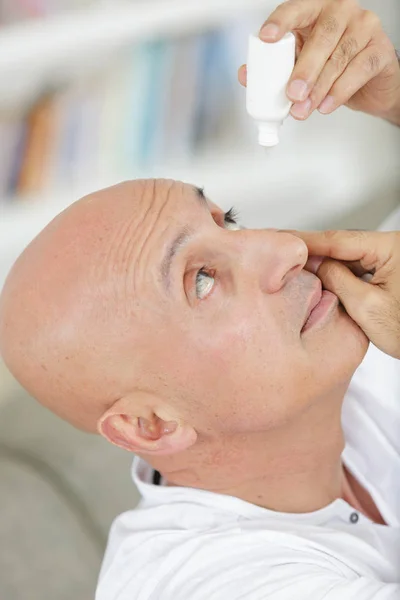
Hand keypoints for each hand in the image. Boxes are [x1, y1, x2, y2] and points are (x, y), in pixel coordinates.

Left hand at [238, 0, 399, 123]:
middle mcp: (342, 12)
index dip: (282, 22)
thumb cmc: (332, 69)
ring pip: (339, 58)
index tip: (267, 38)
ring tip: (303, 109)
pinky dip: (339, 92)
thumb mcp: (300, 65)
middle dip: (304, 69)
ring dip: (318, 89)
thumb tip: (246, 75)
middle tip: (291, 94)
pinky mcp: (381, 50)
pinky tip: (326, 106)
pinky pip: (358, 70)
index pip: (297, 9)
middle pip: (322, 36)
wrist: (370, 85)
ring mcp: (365, 28)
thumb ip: (275, 68)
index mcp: (316, 10)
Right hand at [292, 230, 399, 358]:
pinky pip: (360, 267)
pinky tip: (324, 279)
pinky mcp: (393, 271)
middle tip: (285, 258)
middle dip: (315, 253)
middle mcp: (396, 247)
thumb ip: (335, 279)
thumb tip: (314, 264)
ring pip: (351, 257)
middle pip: (344, 245)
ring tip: (300, 270)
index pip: (339, 239)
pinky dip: (341, 274)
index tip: (283, 239)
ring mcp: (395, 258)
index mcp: (394, 247)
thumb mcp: (366, 306)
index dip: (306, 241)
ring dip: (327, 265)